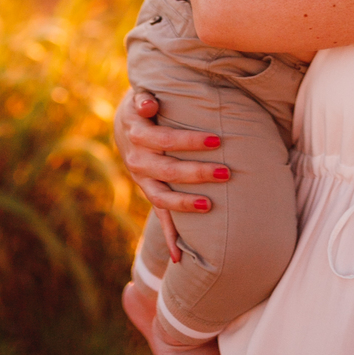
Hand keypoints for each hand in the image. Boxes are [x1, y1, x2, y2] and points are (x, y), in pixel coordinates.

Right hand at [113, 89, 227, 259]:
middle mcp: (138, 160)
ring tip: (209, 205)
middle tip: (226, 171)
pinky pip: (159, 216)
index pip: (165, 140)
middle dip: (197, 172)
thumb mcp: (140, 96)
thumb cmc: (145, 105)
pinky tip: (178, 258)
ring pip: (161, 197)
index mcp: (138, 134)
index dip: (189, 141)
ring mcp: (143, 180)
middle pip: (168, 170)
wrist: (127, 124)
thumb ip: (144, 99)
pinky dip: (169, 237)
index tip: (217, 139)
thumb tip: (150, 103)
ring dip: (184, 204)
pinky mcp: (150, 192)